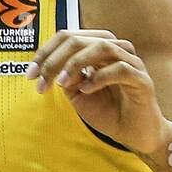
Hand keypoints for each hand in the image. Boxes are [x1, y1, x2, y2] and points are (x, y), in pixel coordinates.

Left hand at [26, 29, 171, 155]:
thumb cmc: (107, 111)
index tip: (29, 74)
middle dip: (54, 59)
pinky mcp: (142, 79)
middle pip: (79, 39)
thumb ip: (65, 77)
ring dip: (75, 63)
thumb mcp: (77, 93)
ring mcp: (131, 62)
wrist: (133, 134)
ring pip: (101, 46)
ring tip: (62, 83)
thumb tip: (52, 66)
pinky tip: (86, 90)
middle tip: (40, 80)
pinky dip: (99, 77)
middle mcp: (115, 49)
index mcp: (98, 48)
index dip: (45, 52)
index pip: (67, 37)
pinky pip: (120, 68)